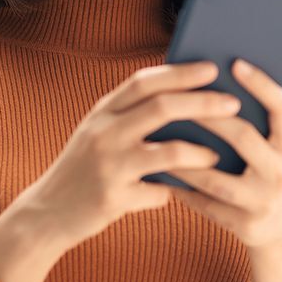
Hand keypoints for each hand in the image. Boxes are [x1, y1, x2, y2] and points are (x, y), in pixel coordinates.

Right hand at [25, 60, 243, 248]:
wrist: (48, 213)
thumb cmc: (84, 170)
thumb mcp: (99, 134)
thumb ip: (130, 117)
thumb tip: (184, 101)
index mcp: (101, 112)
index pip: (144, 82)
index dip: (180, 73)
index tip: (211, 68)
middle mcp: (103, 133)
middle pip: (162, 108)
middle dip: (203, 103)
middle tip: (233, 103)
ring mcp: (108, 166)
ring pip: (170, 152)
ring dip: (201, 153)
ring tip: (218, 155)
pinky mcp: (114, 198)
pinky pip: (158, 193)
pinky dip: (173, 193)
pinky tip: (181, 195)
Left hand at [170, 58, 281, 251]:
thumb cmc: (269, 175)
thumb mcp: (276, 150)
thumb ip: (258, 124)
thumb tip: (215, 84)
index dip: (261, 84)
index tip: (235, 63)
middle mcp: (281, 173)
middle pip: (243, 137)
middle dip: (210, 116)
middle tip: (180, 96)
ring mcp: (263, 201)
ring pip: (216, 178)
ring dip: (184, 158)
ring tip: (158, 138)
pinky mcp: (244, 225)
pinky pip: (205, 204)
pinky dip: (183, 189)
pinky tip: (162, 174)